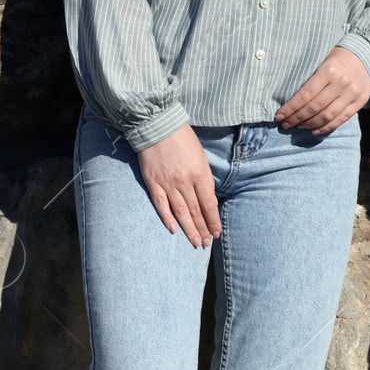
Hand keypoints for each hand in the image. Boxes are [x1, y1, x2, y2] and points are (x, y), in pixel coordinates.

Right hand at [138, 125, 220, 247]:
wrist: (157, 125)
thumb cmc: (183, 138)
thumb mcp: (201, 156)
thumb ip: (205, 178)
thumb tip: (209, 198)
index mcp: (199, 174)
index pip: (209, 205)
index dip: (213, 221)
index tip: (216, 233)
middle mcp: (184, 182)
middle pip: (196, 212)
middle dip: (203, 230)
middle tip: (206, 243)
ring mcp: (167, 183)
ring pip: (180, 212)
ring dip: (189, 229)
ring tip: (195, 242)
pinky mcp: (152, 182)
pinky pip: (161, 204)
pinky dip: (167, 218)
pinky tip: (174, 230)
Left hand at [277, 46, 369, 133]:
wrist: (368, 55)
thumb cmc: (339, 56)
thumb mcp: (323, 58)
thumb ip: (311, 76)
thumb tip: (292, 97)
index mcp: (328, 71)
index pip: (305, 95)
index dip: (291, 108)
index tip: (280, 115)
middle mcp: (340, 84)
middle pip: (314, 108)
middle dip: (297, 118)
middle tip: (286, 124)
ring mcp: (351, 95)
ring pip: (327, 116)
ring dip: (309, 124)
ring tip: (298, 126)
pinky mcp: (359, 102)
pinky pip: (341, 119)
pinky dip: (326, 127)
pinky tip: (314, 130)